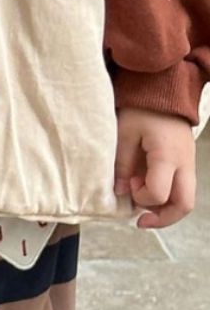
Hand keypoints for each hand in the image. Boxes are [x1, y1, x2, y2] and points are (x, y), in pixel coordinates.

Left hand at [115, 106, 196, 227]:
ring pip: (186, 200)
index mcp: (168, 156)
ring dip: (165, 209)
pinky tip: (149, 192)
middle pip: (184, 205)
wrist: (163, 89)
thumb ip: (121, 163)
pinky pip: (183, 189)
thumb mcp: (125, 131)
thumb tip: (119, 191)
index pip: (160, 193)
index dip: (142, 197)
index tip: (127, 186)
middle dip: (162, 217)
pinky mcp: (188, 162)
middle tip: (141, 220)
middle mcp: (185, 165)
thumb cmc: (141, 107)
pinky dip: (168, 197)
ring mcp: (190, 164)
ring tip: (143, 206)